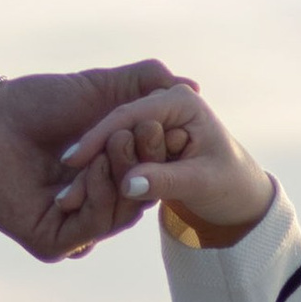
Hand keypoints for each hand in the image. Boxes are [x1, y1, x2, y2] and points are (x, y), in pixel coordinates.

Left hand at [0, 62, 193, 260]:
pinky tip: (93, 165)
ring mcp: (72, 229)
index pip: (148, 176)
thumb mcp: (101, 88)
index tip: (164, 122)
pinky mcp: (51, 244)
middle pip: (138, 199)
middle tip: (144, 131)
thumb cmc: (35, 103)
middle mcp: (91, 207)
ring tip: (115, 140)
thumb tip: (194, 88)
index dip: (160, 153)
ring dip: (122, 175)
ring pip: (119, 216)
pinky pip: (90, 229)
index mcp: (106, 179)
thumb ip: (145, 85)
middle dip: (146, 164)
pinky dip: (98, 196)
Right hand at [62, 82, 274, 249]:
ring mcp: (150, 116)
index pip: (130, 116)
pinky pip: (112, 149)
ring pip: (109, 139)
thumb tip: (128, 184)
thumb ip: (165, 181)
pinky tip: (76, 195)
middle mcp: (163, 101)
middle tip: (64, 192)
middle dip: (88, 156)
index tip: (71, 163)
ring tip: (66, 200)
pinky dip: (96, 170)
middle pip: (114, 126)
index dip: (99, 139)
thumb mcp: (200, 185)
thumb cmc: (229, 185)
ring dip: (87, 168)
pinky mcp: (141, 134)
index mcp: (181, 101)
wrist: (237, 193)